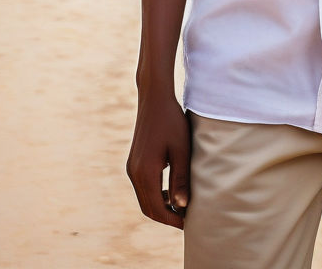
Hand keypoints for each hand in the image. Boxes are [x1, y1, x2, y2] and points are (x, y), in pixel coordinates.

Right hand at [126, 92, 191, 229]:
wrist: (154, 99)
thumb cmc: (171, 121)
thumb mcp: (181, 149)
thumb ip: (181, 178)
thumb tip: (181, 206)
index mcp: (145, 172)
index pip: (157, 209)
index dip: (173, 219)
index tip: (189, 223)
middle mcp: (134, 173)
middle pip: (148, 208)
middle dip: (167, 216)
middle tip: (186, 219)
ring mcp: (132, 167)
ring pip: (145, 198)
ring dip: (161, 206)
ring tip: (182, 206)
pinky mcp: (134, 162)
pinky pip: (143, 187)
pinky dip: (156, 194)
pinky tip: (172, 191)